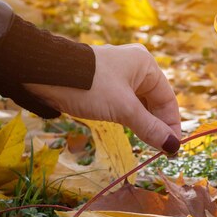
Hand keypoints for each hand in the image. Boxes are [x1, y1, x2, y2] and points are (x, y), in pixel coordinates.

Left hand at [24, 44, 180, 152]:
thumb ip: (149, 128)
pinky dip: (129, 120)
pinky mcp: (103, 86)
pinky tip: (131, 133)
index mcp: (145, 65)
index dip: (172, 124)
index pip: (167, 99)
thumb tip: (173, 147)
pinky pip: (124, 105)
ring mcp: (118, 77)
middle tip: (161, 151)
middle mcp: (135, 68)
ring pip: (139, 105)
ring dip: (143, 125)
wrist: (43, 73)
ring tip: (147, 146)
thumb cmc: (89, 85)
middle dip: (158, 126)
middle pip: (154, 102)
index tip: (173, 148)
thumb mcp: (123, 109)